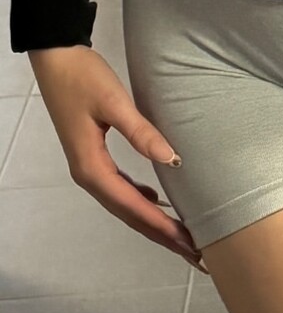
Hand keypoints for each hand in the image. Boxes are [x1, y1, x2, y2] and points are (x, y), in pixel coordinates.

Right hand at [29, 45, 207, 273]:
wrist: (55, 58)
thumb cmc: (83, 78)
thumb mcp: (114, 102)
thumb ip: (142, 133)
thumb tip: (173, 161)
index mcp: (92, 169)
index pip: (133, 208)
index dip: (162, 228)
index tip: (190, 245)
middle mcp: (89, 175)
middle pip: (130, 215)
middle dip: (162, 236)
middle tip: (197, 254)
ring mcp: (89, 167)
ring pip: (126, 204)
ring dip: (154, 221)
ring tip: (183, 236)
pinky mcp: (93, 156)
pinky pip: (121, 189)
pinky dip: (141, 200)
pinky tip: (156, 200)